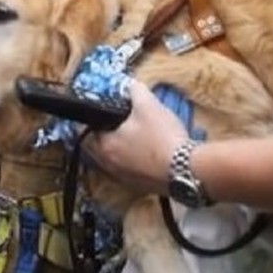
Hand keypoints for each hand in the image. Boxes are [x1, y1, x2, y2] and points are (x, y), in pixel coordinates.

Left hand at [82, 80, 189, 194]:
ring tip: (129, 137)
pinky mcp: (139, 187)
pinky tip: (144, 154)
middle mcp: (108, 166)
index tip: (97, 114)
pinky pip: (128, 171)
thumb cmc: (162, 137)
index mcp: (104, 146)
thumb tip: (130, 84)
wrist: (187, 170)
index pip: (84, 132)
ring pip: (112, 161)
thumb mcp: (148, 106)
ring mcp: (123, 179)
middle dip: (103, 136)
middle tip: (113, 124)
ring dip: (117, 150)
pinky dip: (131, 162)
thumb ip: (135, 91)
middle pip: (97, 149)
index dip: (91, 121)